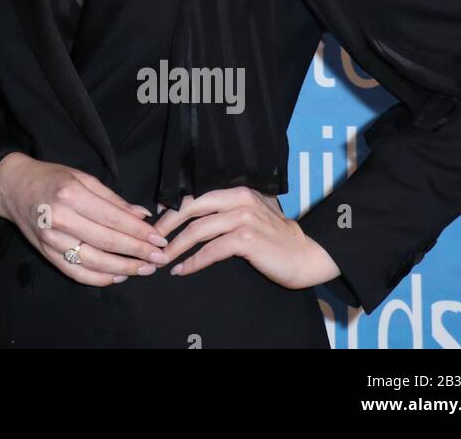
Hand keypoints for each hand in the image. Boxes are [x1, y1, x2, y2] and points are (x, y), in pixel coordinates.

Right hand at [0, 153, 170, 286]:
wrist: (12, 187)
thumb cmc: (50, 178)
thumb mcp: (82, 178)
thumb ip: (112, 199)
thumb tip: (142, 215)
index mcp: (71, 194)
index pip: (113, 218)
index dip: (139, 231)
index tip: (159, 239)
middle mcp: (60, 218)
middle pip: (107, 241)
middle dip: (137, 251)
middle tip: (159, 258)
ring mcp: (51, 239)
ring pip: (94, 262)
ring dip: (123, 268)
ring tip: (144, 269)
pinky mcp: (46, 253)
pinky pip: (76, 272)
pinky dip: (99, 279)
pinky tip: (117, 277)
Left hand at [153, 188, 341, 289]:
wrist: (308, 256)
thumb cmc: (276, 239)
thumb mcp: (250, 216)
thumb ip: (225, 211)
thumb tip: (190, 213)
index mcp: (236, 191)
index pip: (195, 195)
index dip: (171, 208)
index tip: (155, 222)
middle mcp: (238, 199)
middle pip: (190, 208)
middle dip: (166, 225)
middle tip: (152, 241)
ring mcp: (243, 218)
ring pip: (197, 230)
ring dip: (176, 246)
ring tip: (161, 259)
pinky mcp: (247, 239)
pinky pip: (211, 250)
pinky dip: (193, 261)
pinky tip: (182, 270)